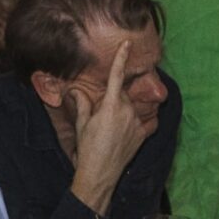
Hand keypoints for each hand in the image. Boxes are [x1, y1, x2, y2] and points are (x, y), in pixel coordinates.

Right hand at [68, 45, 150, 212]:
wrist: (100, 174)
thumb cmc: (87, 149)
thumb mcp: (81, 124)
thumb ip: (82, 103)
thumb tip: (74, 90)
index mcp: (111, 106)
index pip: (117, 76)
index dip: (121, 58)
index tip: (127, 44)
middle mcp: (127, 111)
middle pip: (122, 95)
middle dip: (113, 100)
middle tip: (100, 118)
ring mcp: (137, 123)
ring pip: (131, 108)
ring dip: (122, 112)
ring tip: (110, 130)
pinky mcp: (143, 134)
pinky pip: (144, 121)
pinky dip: (137, 122)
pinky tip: (126, 132)